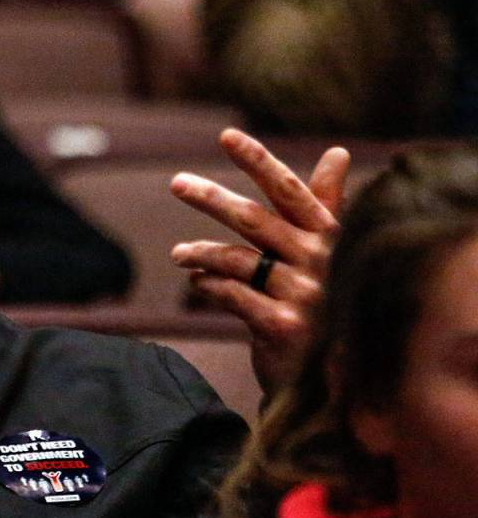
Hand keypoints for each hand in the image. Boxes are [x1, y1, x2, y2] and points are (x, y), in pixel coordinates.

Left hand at [169, 129, 349, 395]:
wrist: (340, 382)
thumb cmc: (333, 306)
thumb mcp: (333, 254)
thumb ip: (326, 206)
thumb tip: (337, 152)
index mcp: (332, 238)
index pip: (291, 191)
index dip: (259, 162)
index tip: (227, 135)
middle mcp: (321, 262)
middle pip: (254, 219)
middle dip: (211, 198)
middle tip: (177, 182)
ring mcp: (304, 294)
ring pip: (237, 258)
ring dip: (201, 252)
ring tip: (180, 254)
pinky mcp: (283, 326)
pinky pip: (231, 294)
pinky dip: (209, 285)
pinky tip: (197, 283)